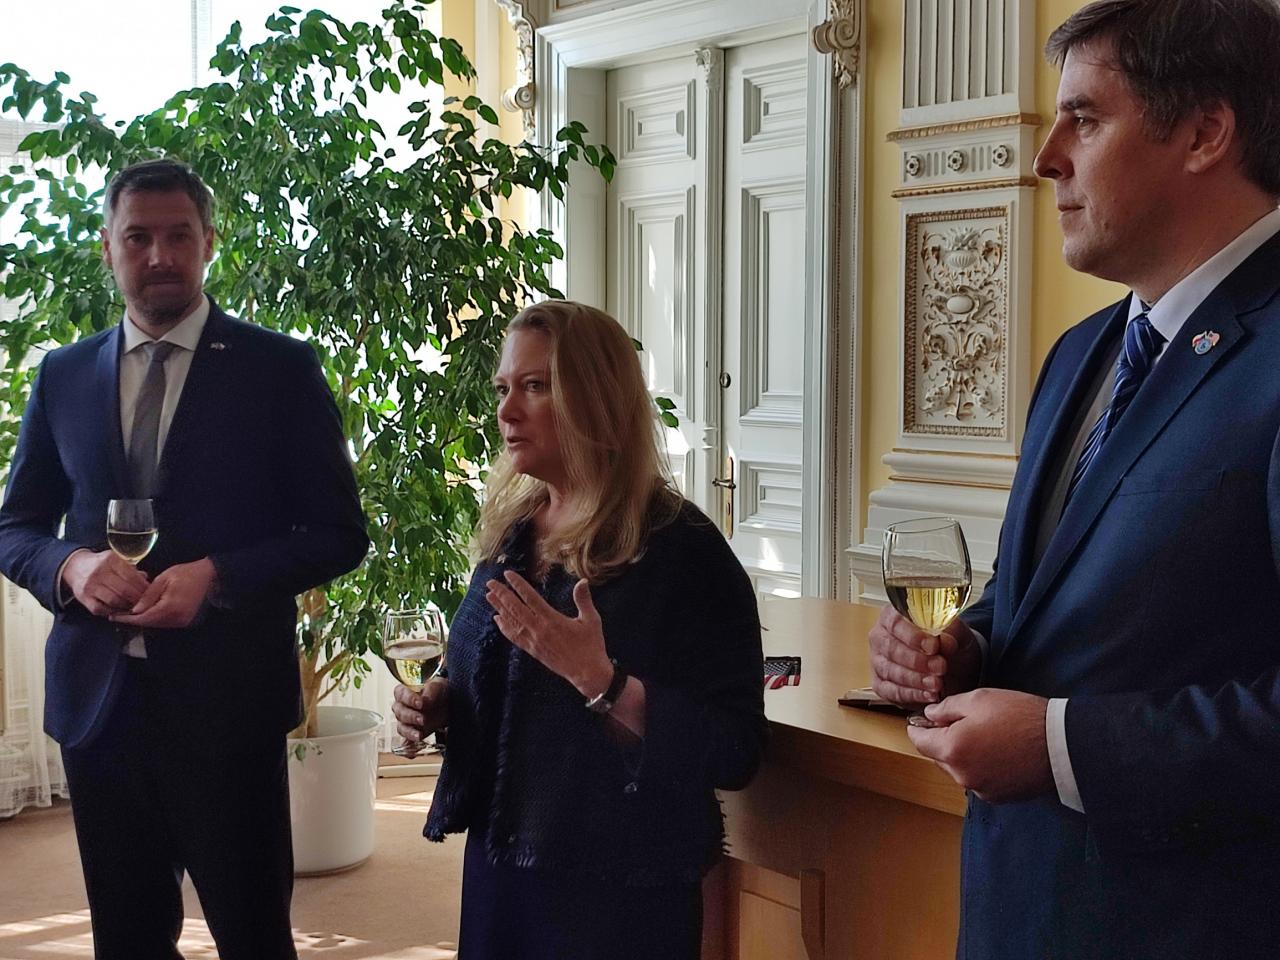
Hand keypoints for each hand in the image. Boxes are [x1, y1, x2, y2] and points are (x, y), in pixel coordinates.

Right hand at [62, 549, 149, 616]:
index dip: (143, 587)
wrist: (75, 567)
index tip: (150, 593)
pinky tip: (119, 610)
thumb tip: (145, 578)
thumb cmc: (102, 565)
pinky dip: (112, 611)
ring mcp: (90, 586)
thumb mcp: (116, 560)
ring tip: (134, 607)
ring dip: (126, 606)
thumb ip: (131, 569)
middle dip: (137, 598)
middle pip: (124, 590)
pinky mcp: (84, 598)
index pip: (131, 576)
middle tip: (145, 603)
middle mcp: (99, 572)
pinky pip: (101, 609)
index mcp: (111, 560)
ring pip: (114, 600)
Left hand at [110, 557, 217, 628]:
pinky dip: (153, 618)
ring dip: (143, 620)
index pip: (143, 618)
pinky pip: (164, 622)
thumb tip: (134, 610)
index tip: (112, 616)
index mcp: (170, 607)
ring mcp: (181, 622)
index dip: (127, 618)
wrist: (208, 576)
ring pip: (156, 624)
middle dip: (133, 620)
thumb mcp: (163, 579)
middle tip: (117, 615)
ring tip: (127, 614)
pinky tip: (145, 612)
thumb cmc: (184, 573)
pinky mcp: (184, 621)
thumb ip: (148, 595)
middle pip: (149, 624)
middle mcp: (176, 619)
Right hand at [391, 678, 448, 745]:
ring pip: (402, 728)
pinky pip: (406, 744)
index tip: (420, 703)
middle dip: (411, 717)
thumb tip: (425, 699)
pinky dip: (408, 750)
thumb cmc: (439, 691)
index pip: (400, 694)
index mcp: (404, 692)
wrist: (448, 703)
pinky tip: (411, 754)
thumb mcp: (438, 686)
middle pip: (400, 713)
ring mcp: (406, 722)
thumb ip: (431, 690)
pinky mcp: (412, 734)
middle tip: (422, 719)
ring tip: (419, 736)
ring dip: (410, 733)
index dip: (409, 699)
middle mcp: (401, 707)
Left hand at [486, 571, 613, 698]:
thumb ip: (583, 599)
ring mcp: (534, 641)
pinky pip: (514, 637)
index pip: (531, 598)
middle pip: (516, 608)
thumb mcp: (591, 620)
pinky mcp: (533, 651)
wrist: (587, 673)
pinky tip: (497, 620)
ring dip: (499, 608)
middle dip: (502, 594)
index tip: (508, 574)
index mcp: (552, 620)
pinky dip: (504, 627)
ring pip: (512, 622)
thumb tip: (582, 580)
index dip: (518, 585)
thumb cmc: (591, 645)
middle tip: (490, 583)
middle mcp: (539, 630)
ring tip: (489, 596)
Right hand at [869, 606, 981, 706]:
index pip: (895, 622)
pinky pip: (891, 691)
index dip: (913, 635)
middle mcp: (880, 637)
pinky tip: (929, 695)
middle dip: (917, 660)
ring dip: (916, 679)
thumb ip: (952, 633)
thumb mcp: (957, 633)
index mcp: (892, 616)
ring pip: (890, 671)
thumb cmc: (948, 643)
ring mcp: (878, 662)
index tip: (933, 645)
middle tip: (940, 667)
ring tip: (938, 683)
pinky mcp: (881, 685)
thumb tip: (946, 641)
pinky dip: (912, 695)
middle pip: (891, 648)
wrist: (954, 666)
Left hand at [906, 688, 1053, 802]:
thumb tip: (929, 715)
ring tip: (985, 735)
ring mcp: (980, 789)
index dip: (918, 728)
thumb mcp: (979, 699)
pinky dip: (980, 767)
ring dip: (962, 754)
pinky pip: (978, 779)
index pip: (919, 741)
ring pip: (958, 769)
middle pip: (938, 757)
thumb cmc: (1020, 716)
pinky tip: (998, 752)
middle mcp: (961, 775)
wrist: (1061, 745)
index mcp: (952, 750)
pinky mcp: (998, 797)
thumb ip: (947, 708)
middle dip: (943, 740)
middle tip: (960, 721)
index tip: (921, 720)